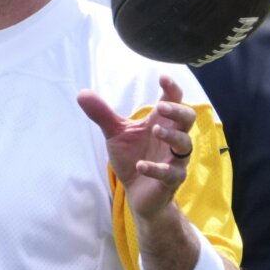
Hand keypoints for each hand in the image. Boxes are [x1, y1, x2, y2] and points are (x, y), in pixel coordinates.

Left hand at [77, 74, 194, 221]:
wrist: (137, 192)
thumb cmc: (133, 156)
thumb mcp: (116, 134)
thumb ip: (102, 114)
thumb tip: (81, 93)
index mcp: (161, 122)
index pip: (174, 100)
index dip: (172, 88)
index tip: (162, 77)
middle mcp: (172, 138)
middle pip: (188, 118)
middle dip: (177, 111)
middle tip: (161, 106)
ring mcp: (174, 159)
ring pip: (184, 144)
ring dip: (172, 136)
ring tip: (156, 131)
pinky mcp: (171, 180)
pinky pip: (170, 173)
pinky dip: (156, 168)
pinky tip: (141, 165)